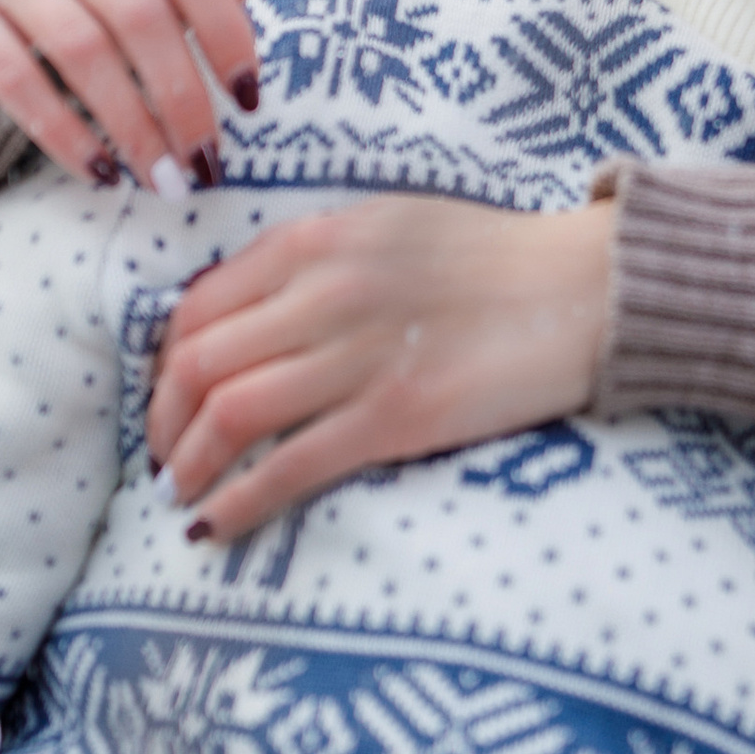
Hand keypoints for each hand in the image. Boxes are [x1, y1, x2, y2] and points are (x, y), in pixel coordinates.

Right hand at [0, 0, 261, 192]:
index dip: (225, 30)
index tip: (249, 100)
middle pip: (138, 13)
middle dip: (181, 99)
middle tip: (204, 163)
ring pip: (82, 50)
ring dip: (131, 126)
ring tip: (162, 179)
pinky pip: (17, 80)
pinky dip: (64, 133)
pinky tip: (100, 173)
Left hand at [148, 195, 615, 542]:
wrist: (590, 288)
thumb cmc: (497, 259)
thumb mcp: (390, 226)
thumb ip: (316, 261)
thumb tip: (246, 317)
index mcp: (320, 238)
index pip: (199, 305)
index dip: (165, 364)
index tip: (169, 399)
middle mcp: (326, 290)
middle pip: (199, 362)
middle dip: (164, 422)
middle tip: (166, 458)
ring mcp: (360, 355)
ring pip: (231, 414)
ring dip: (189, 465)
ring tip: (184, 494)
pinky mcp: (397, 417)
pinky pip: (291, 467)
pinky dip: (238, 502)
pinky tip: (217, 527)